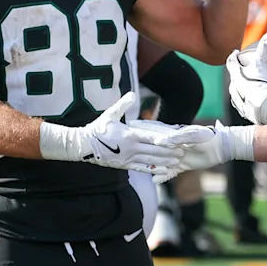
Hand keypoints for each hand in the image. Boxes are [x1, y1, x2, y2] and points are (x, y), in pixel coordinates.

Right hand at [39, 93, 183, 175]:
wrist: (83, 146)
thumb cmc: (97, 129)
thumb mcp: (109, 114)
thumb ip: (122, 105)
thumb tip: (132, 94)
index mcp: (129, 135)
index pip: (151, 138)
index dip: (165, 141)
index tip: (176, 142)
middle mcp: (131, 148)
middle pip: (154, 151)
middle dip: (169, 153)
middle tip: (182, 153)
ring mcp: (128, 158)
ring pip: (150, 161)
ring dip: (164, 162)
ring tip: (176, 162)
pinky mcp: (124, 165)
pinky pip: (141, 169)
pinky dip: (153, 170)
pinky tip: (162, 171)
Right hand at [128, 120, 254, 183]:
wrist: (221, 148)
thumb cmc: (208, 137)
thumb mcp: (194, 135)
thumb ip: (179, 138)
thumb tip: (163, 142)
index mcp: (171, 135)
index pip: (153, 133)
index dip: (141, 132)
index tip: (129, 129)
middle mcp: (171, 145)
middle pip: (154, 149)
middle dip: (142, 151)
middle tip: (127, 153)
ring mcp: (175, 156)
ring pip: (159, 162)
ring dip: (152, 166)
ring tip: (138, 169)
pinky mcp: (181, 166)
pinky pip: (169, 172)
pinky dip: (163, 176)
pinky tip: (155, 181)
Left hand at [226, 33, 266, 131]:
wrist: (265, 109)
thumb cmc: (262, 85)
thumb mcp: (263, 64)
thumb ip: (264, 49)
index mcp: (236, 76)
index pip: (231, 63)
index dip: (233, 57)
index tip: (235, 52)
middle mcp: (235, 90)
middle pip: (233, 80)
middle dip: (237, 76)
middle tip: (242, 71)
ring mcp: (240, 103)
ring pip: (237, 96)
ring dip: (242, 91)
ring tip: (249, 89)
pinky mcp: (248, 114)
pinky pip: (247, 108)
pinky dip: (251, 104)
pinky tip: (258, 105)